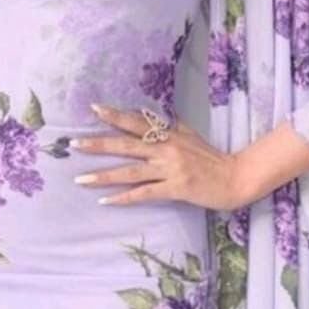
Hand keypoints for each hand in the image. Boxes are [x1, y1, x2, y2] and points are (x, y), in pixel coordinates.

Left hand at [71, 102, 248, 211]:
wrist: (235, 177)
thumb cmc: (211, 156)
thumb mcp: (189, 134)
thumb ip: (169, 126)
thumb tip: (151, 115)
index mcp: (168, 133)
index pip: (136, 121)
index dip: (115, 115)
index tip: (93, 108)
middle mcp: (166, 148)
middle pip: (126, 144)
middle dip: (98, 144)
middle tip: (73, 143)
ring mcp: (170, 169)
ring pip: (130, 171)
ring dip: (103, 175)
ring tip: (80, 178)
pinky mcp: (175, 188)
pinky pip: (144, 193)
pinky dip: (124, 197)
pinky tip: (105, 200)